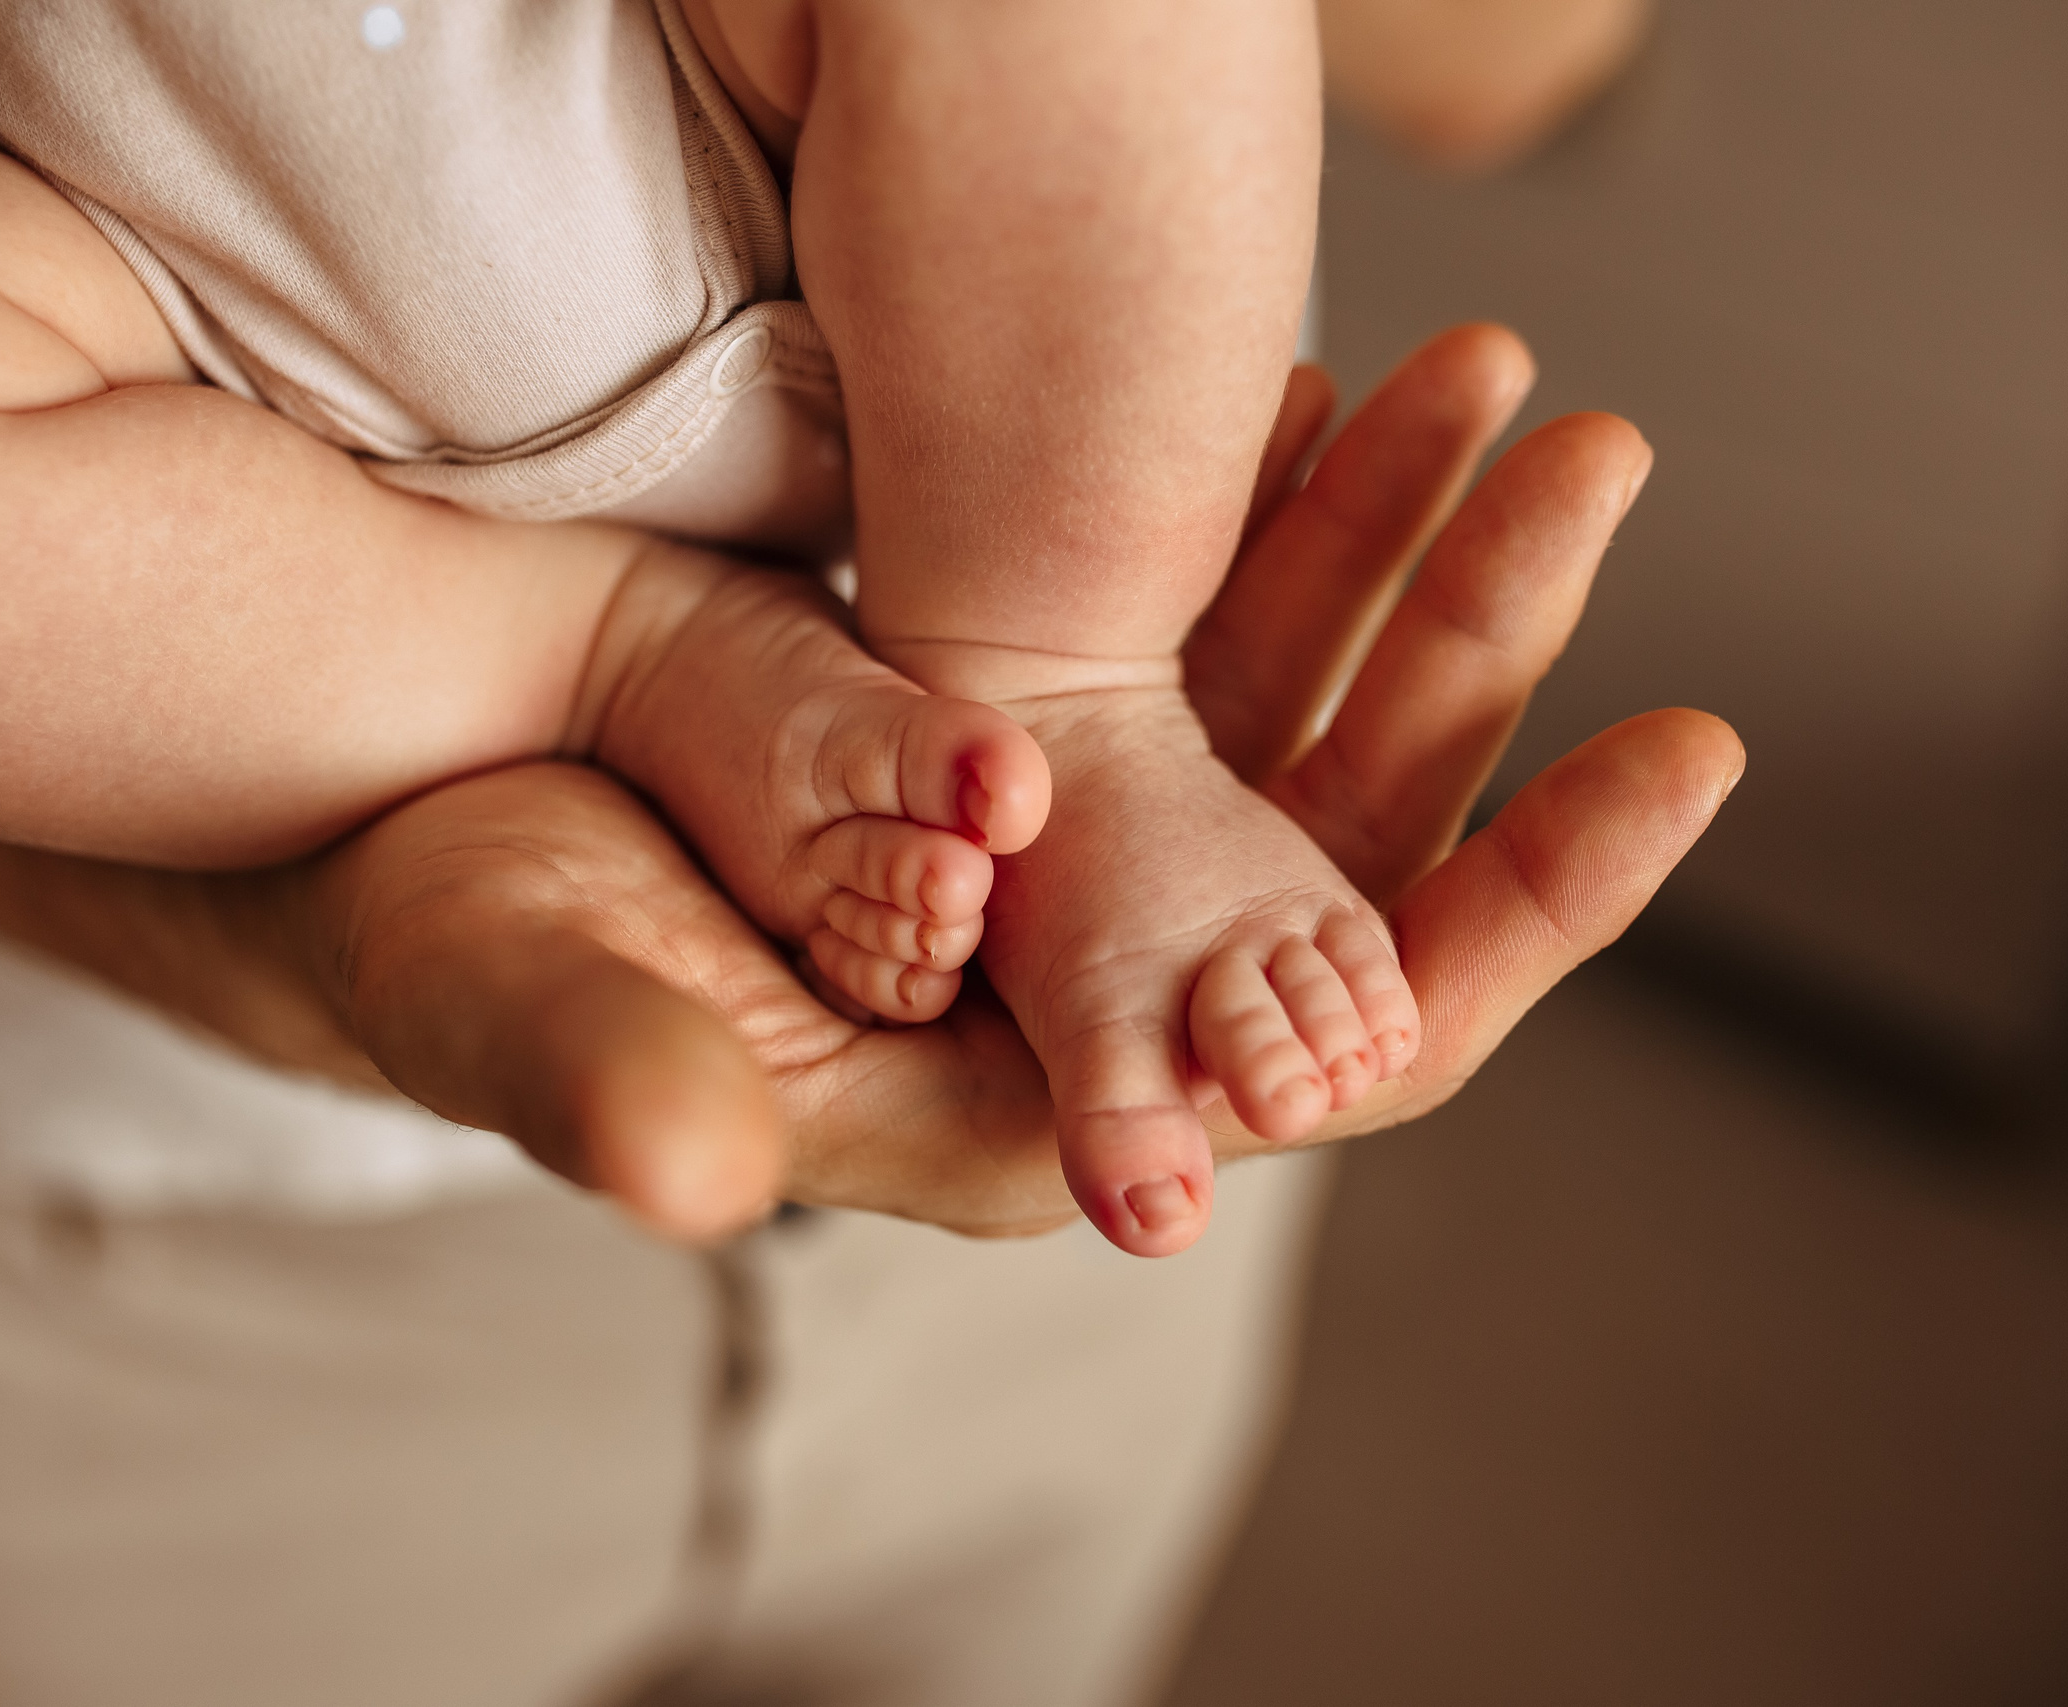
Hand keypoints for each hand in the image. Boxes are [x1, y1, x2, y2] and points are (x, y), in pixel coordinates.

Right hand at [308, 323, 1740, 1237]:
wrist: (389, 818)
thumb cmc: (445, 935)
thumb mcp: (508, 998)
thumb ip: (611, 1085)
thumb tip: (701, 1178)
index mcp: (1019, 1088)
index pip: (1337, 1050)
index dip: (1516, 915)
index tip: (1678, 753)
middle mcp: (1079, 978)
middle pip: (1356, 843)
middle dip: (1479, 651)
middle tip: (1588, 462)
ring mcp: (1060, 850)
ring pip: (1287, 714)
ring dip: (1387, 547)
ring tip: (1478, 377)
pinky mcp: (1014, 738)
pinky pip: (1186, 633)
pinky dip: (1254, 515)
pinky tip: (1310, 395)